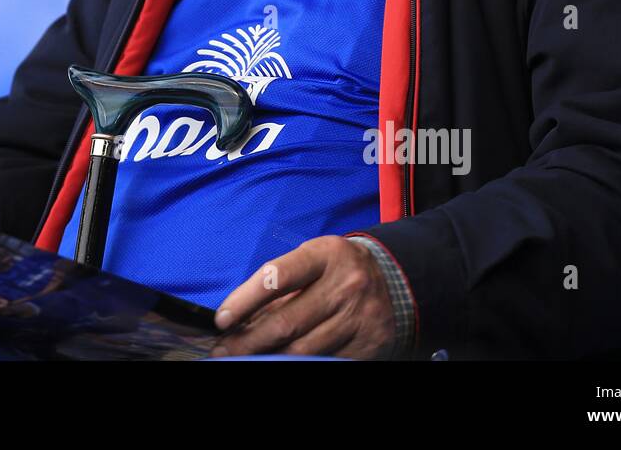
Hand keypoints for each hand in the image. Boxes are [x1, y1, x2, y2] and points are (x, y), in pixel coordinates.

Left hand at [211, 235, 395, 358]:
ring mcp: (358, 318)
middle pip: (286, 322)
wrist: (399, 280)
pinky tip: (280, 364)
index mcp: (325, 255)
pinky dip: (299, 366)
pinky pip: (326, 362)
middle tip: (223, 351)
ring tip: (244, 361)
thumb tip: (239, 319)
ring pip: (303, 349)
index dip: (245, 300)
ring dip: (269, 358)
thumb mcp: (314, 261)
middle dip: (248, 341)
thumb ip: (281, 287)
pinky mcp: (368, 346)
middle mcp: (344, 285)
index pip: (277, 276)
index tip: (222, 320)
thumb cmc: (340, 269)